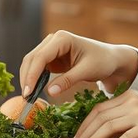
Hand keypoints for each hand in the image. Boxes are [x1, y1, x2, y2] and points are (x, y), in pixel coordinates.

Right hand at [19, 30, 137, 98]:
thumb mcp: (87, 71)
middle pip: (32, 59)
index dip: (32, 75)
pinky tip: (35, 92)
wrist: (111, 60)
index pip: (40, 57)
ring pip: (32, 64)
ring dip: (28, 79)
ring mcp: (51, 49)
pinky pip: (38, 69)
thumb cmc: (102, 61)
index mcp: (62, 38)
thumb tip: (49, 92)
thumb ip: (68, 80)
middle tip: (27, 98)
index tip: (28, 92)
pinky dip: (34, 80)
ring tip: (29, 97)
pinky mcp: (51, 58)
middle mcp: (53, 40)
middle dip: (27, 78)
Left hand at [70, 90, 137, 137]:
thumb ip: (127, 116)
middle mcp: (131, 102)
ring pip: (107, 126)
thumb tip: (107, 132)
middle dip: (83, 132)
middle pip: (99, 116)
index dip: (85, 123)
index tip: (77, 135)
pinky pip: (124, 137)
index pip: (99, 109)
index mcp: (129, 96)